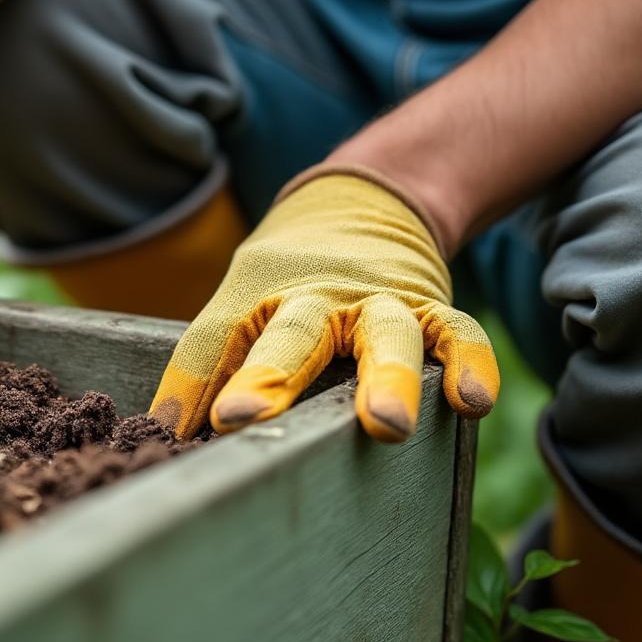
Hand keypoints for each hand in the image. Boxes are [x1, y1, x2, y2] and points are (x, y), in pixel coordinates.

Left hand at [148, 169, 499, 441]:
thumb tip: (167, 434)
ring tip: (386, 426)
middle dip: (270, 377)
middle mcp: (315, 298)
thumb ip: (211, 368)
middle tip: (243, 417)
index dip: (190, 382)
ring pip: (385, 334)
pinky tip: (474, 402)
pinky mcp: (430, 306)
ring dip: (385, 378)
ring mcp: (378, 300)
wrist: (361, 207)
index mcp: (255, 298)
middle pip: (292, 334)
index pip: (215, 339)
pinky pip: (457, 332)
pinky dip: (470, 362)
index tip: (171, 429)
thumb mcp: (240, 307)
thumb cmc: (286, 280)